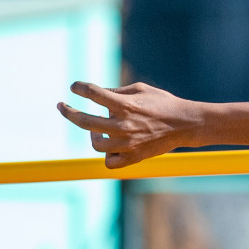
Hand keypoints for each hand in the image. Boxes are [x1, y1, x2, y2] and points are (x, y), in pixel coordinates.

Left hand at [56, 81, 202, 167]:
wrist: (187, 124)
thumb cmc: (164, 103)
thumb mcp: (141, 89)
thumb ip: (116, 91)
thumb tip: (97, 94)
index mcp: (125, 105)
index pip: (93, 94)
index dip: (79, 88)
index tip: (74, 87)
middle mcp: (123, 125)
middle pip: (84, 121)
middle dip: (68, 112)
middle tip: (62, 106)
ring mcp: (127, 143)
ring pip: (95, 143)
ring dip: (94, 134)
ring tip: (99, 129)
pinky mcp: (133, 157)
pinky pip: (109, 161)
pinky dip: (107, 155)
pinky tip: (111, 146)